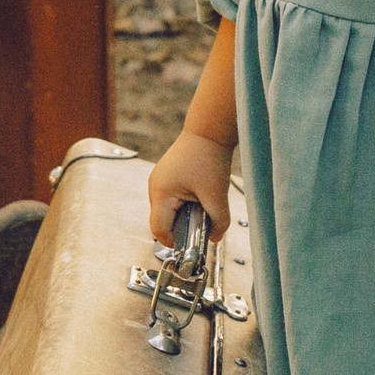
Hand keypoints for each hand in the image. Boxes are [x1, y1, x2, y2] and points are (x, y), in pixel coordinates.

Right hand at [147, 129, 231, 249]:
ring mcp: (159, 180)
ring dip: (183, 214)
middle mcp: (155, 186)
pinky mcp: (167, 176)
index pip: (158, 229)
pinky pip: (171, 198)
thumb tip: (214, 238)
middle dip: (181, 226)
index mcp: (161, 192)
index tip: (190, 244)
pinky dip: (184, 203)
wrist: (209, 130)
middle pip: (162, 220)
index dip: (173, 241)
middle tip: (201, 223)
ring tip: (202, 206)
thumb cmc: (209, 156)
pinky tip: (199, 197)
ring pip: (167, 210)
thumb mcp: (216, 196)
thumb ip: (218, 222)